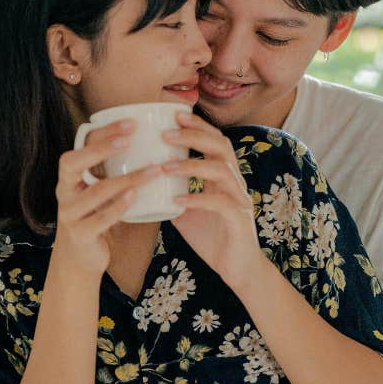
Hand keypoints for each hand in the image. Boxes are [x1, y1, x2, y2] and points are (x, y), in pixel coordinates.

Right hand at [54, 119, 164, 276]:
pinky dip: (118, 206)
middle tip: (131, 137)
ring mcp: (69, 214)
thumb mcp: (101, 194)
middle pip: (73, 162)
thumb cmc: (97, 219)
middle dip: (102, 147)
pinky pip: (100, 218)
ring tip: (153, 169)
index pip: (79, 147)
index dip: (102, 133)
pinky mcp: (80, 235)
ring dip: (127, 179)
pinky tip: (134, 196)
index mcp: (69, 178)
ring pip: (96, 191)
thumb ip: (114, 174)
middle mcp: (64, 192)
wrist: (81, 261)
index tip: (131, 123)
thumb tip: (153, 147)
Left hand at [161, 111, 265, 292]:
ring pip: (221, 170)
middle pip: (220, 146)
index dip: (197, 125)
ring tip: (165, 166)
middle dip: (194, 136)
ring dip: (191, 165)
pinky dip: (197, 199)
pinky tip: (176, 200)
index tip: (174, 114)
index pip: (214, 141)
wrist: (237, 269)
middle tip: (166, 132)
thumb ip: (171, 195)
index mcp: (224, 177)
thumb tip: (142, 183)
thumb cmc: (213, 238)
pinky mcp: (239, 219)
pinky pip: (219, 203)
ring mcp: (239, 199)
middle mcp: (235, 183)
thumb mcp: (186, 213)